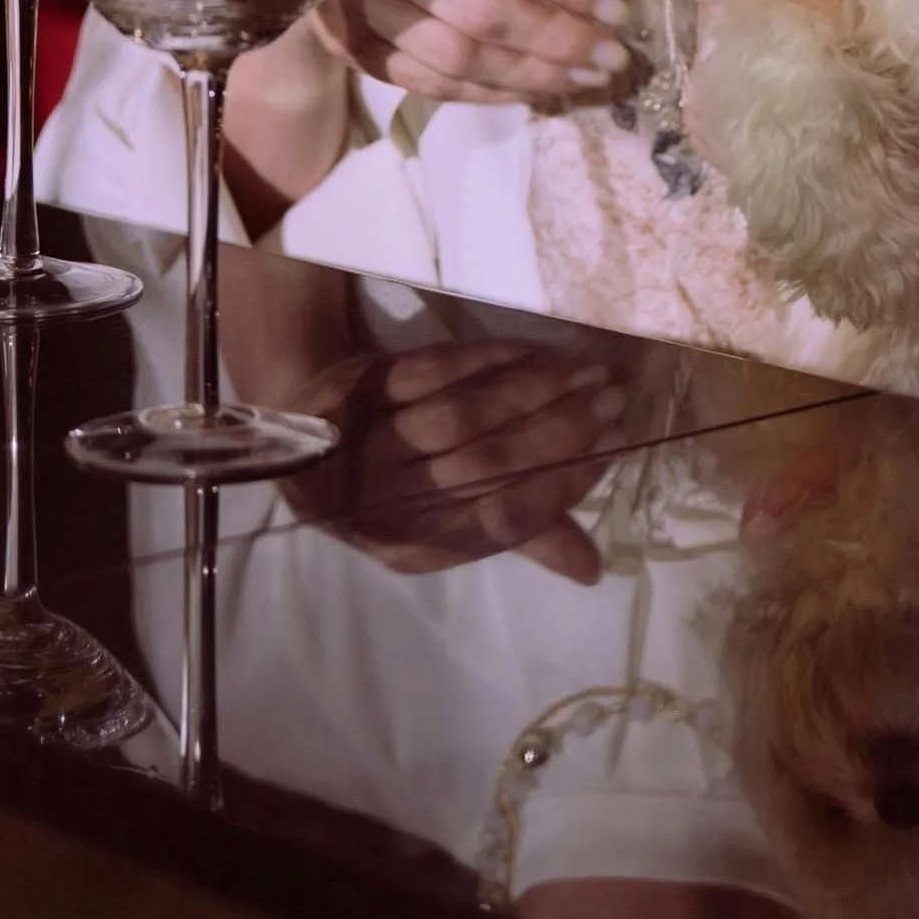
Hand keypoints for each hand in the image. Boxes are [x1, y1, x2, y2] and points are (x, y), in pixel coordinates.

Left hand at [282, 339, 620, 577]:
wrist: (306, 423)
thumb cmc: (395, 480)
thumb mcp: (449, 520)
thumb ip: (521, 533)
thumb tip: (593, 567)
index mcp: (414, 547)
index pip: (499, 524)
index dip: (559, 489)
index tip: (611, 452)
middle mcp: (386, 503)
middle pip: (484, 466)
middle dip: (557, 432)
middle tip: (612, 402)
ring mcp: (368, 442)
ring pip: (461, 415)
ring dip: (531, 391)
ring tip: (584, 372)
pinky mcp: (362, 388)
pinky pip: (436, 371)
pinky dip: (490, 359)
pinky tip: (534, 351)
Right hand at [318, 0, 631, 107]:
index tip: (617, 8)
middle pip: (487, 11)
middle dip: (559, 40)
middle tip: (612, 58)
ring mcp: (373, 9)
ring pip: (459, 56)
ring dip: (530, 75)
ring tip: (586, 80)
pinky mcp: (359, 47)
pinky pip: (429, 81)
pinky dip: (485, 93)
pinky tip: (530, 92)